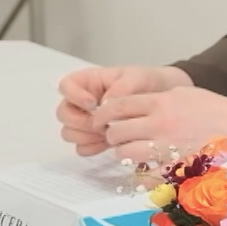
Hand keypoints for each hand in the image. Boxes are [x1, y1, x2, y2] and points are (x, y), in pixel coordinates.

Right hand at [57, 65, 189, 156]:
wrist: (162, 98)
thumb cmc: (147, 82)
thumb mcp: (137, 78)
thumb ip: (121, 88)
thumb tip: (105, 104)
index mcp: (88, 82)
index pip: (65, 86)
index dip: (74, 96)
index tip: (93, 103)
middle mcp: (81, 101)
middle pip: (63, 114)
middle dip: (81, 121)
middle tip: (103, 125)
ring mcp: (86, 120)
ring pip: (69, 132)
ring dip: (85, 136)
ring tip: (108, 135)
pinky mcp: (94, 137)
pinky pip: (82, 147)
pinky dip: (91, 147)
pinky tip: (107, 145)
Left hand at [92, 87, 226, 161]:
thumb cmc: (216, 110)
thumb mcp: (184, 93)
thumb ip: (155, 99)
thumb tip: (128, 107)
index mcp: (161, 102)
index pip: (116, 106)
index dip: (102, 113)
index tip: (101, 119)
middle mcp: (160, 124)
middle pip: (116, 132)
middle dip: (113, 135)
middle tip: (119, 136)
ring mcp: (166, 148)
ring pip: (125, 154)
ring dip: (125, 153)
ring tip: (135, 150)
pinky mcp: (174, 168)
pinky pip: (143, 174)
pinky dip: (142, 171)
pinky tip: (149, 165)